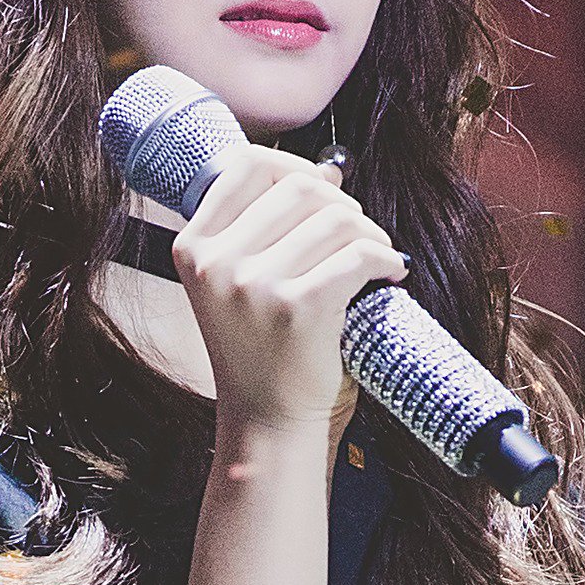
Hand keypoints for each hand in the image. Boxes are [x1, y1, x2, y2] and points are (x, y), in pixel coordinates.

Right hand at [170, 146, 406, 437]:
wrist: (267, 419)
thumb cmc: (260, 346)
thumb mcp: (236, 281)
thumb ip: (267, 225)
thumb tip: (329, 170)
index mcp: (193, 247)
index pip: (246, 165)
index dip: (294, 165)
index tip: (321, 189)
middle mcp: (216, 263)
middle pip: (300, 187)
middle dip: (342, 204)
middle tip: (356, 236)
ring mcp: (253, 286)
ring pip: (337, 218)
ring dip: (370, 233)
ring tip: (376, 257)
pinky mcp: (297, 309)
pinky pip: (358, 255)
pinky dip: (386, 258)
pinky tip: (391, 273)